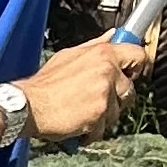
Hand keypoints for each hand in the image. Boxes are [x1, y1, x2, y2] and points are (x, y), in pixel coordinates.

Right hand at [15, 36, 146, 142]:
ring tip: (82, 111)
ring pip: (117, 111)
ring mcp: (104, 93)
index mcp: (102, 53)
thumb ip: (96, 46)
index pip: (137, 54)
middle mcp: (107, 71)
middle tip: (96, 99)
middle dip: (117, 98)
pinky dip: (92, 130)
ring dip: (102, 116)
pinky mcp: (99, 113)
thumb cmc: (46, 83)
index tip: (130, 73)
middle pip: (130, 89)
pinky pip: (104, 128)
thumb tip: (114, 35)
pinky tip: (77, 123)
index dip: (136, 66)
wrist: (29, 106)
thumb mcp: (70, 56)